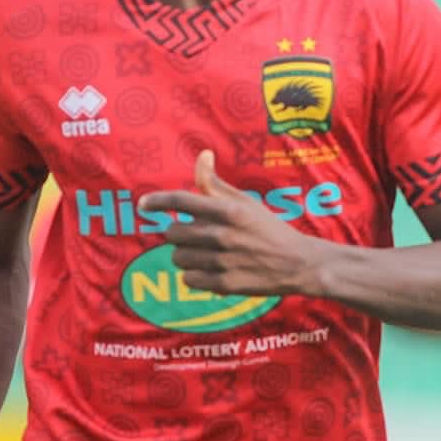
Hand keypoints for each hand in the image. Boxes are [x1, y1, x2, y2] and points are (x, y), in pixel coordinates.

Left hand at [138, 150, 327, 296]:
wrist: (298, 264)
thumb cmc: (268, 229)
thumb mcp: (245, 202)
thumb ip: (216, 183)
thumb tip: (202, 155)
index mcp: (229, 210)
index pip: (182, 200)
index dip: (157, 201)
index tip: (143, 204)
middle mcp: (223, 235)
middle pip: (173, 233)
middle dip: (177, 233)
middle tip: (191, 234)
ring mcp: (223, 262)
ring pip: (178, 258)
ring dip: (184, 255)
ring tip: (202, 253)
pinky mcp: (224, 285)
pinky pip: (188, 279)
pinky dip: (193, 275)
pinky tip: (208, 270)